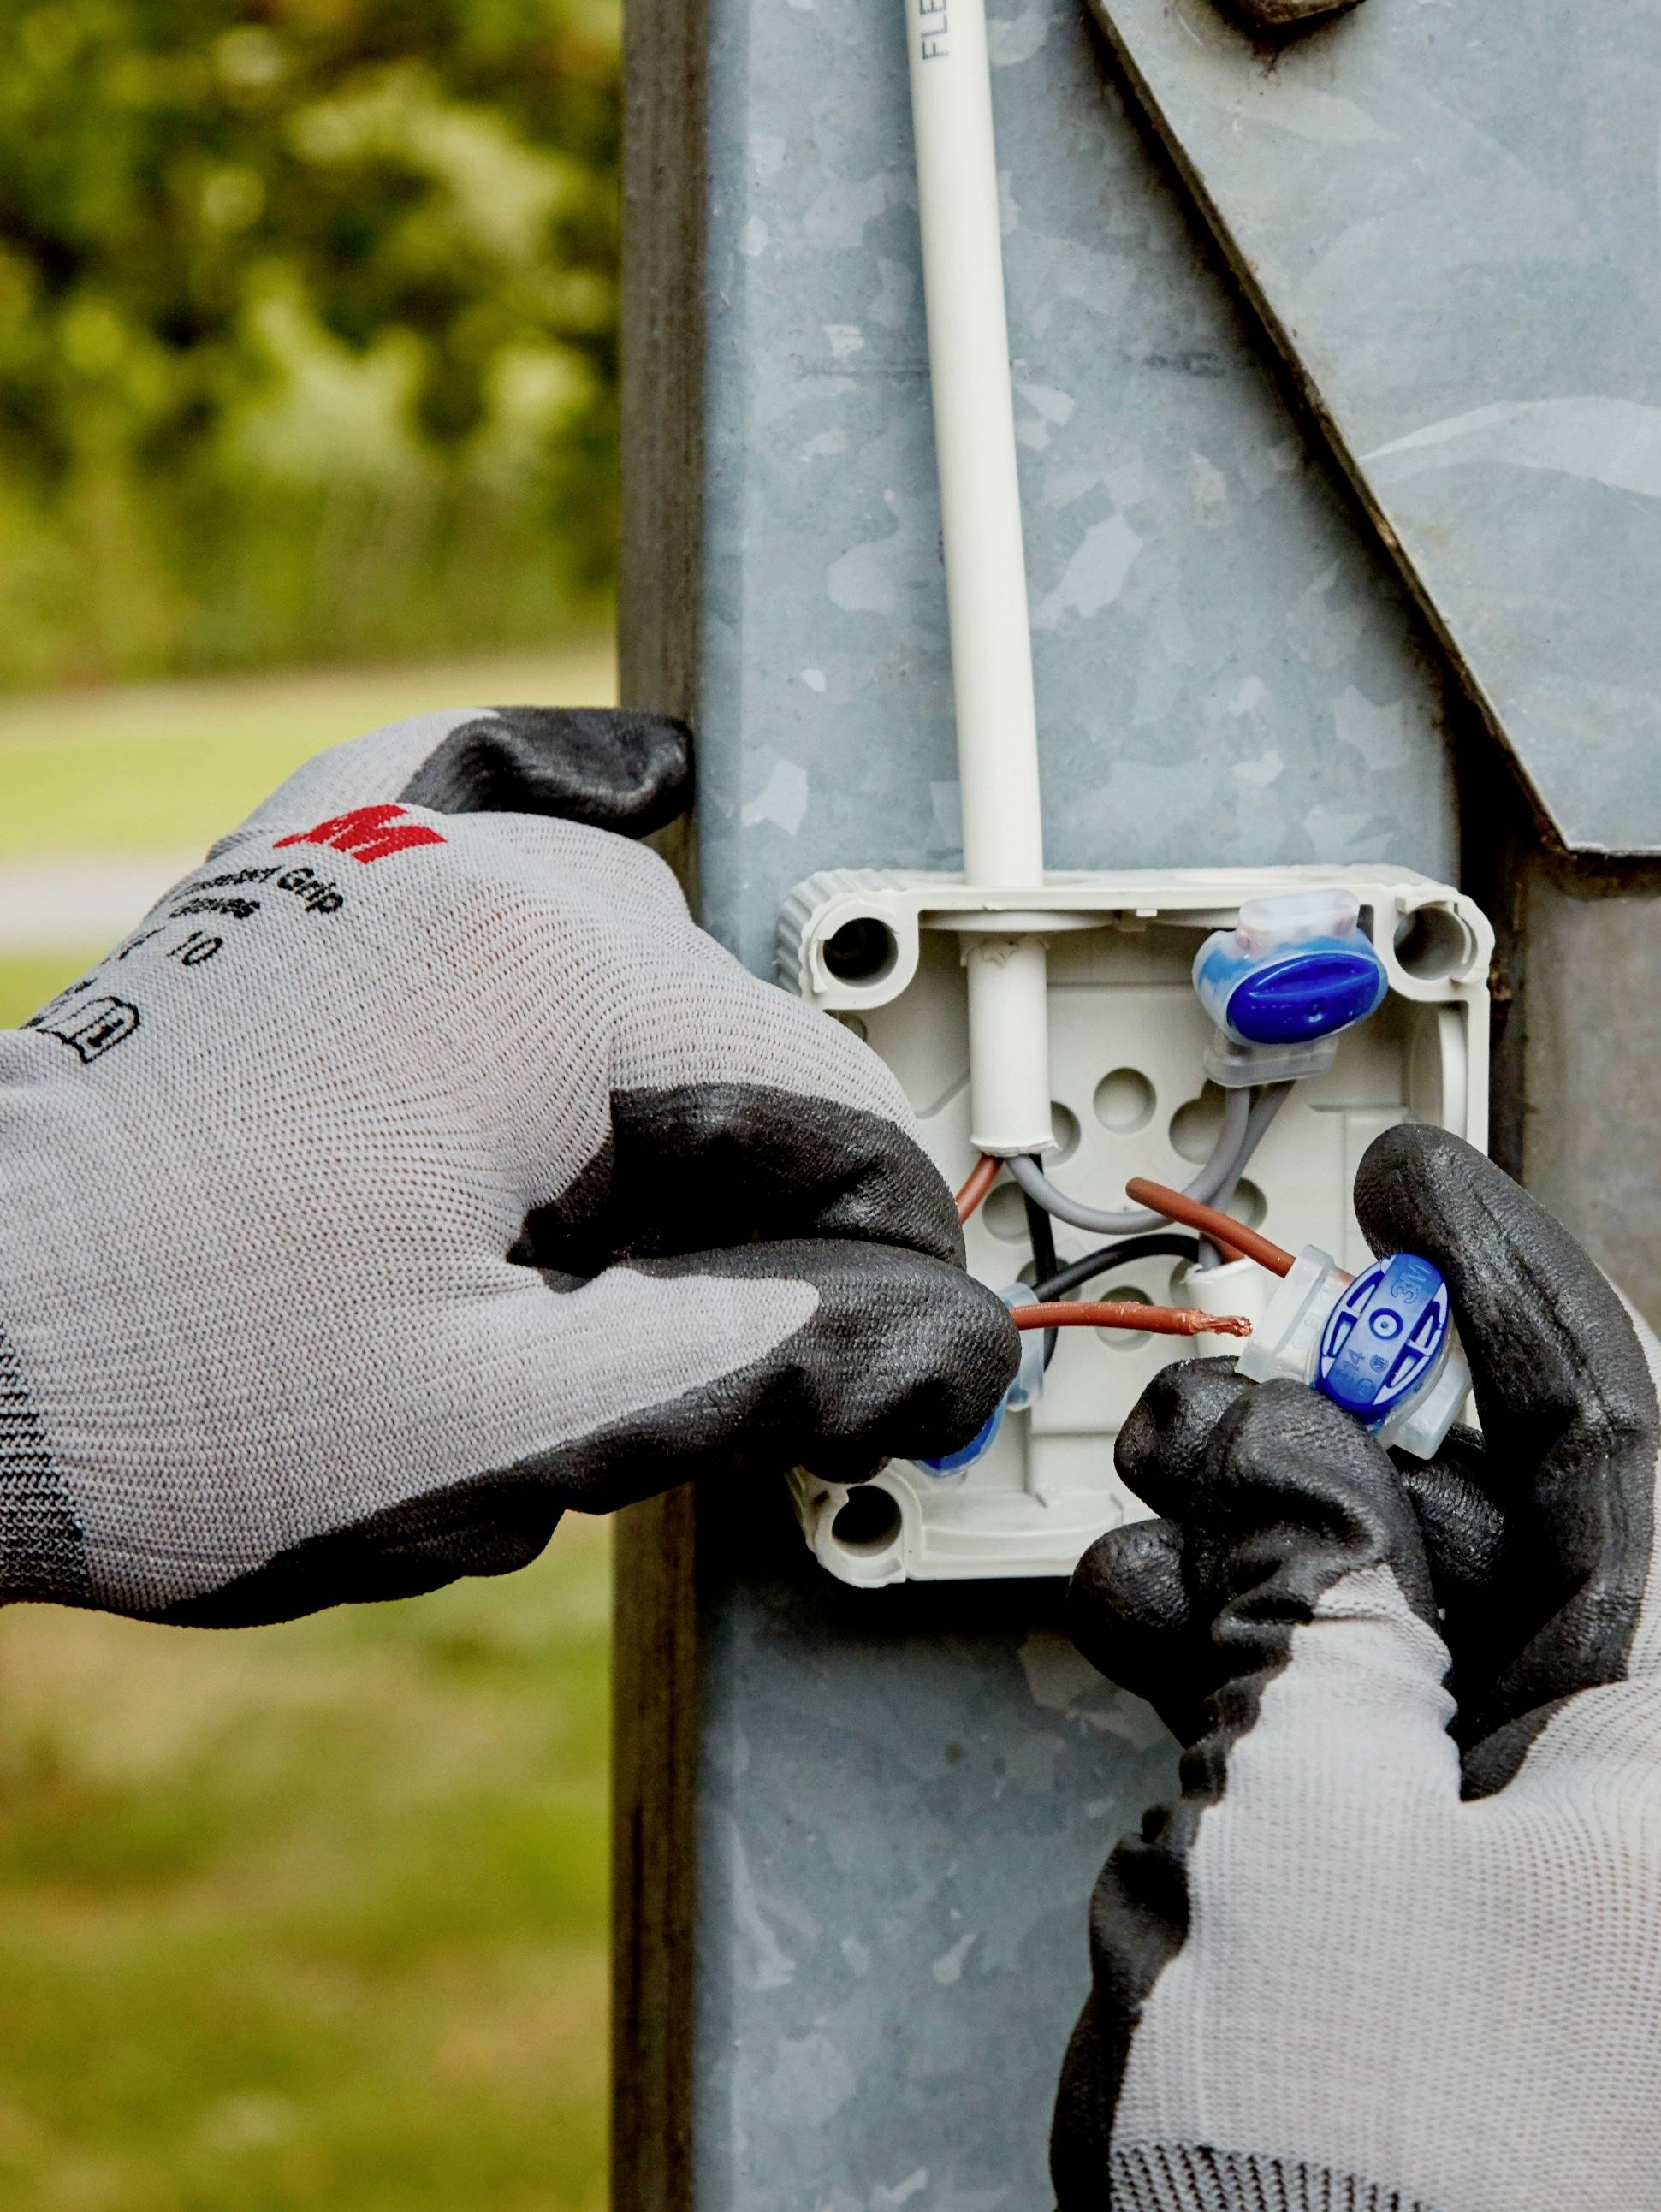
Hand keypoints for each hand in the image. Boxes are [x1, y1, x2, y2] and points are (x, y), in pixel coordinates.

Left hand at [0, 707, 1015, 1623]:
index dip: (883, 1266)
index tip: (881, 1377)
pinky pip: (496, 788)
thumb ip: (763, 1359)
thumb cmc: (169, 1392)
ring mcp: (388, 857)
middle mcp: (482, 874)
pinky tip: (641, 796)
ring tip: (564, 1253)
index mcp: (555, 979)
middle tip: (669, 1360)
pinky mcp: (314, 877)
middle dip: (758, 1211)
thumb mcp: (517, 1424)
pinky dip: (581, 810)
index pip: (837, 1111)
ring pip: (653, 958)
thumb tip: (939, 1344)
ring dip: (666, 1106)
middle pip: (749, 1050)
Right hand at [970, 1126, 1660, 2211]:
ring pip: (1432, 1651)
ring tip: (1159, 1491)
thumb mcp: (1320, 1805)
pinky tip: (1160, 1626)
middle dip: (1366, 1443)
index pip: (1641, 1460)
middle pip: (1523, 1548)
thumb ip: (1315, 1600)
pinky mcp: (1466, 1956)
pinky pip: (1388, 1764)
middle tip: (1248, 1361)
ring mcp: (1568, 1901)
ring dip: (1294, 1567)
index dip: (1527, 1300)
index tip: (1432, 1190)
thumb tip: (1290, 1459)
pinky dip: (1284, 1692)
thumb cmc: (1361, 2153)